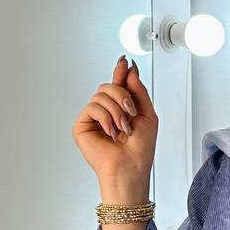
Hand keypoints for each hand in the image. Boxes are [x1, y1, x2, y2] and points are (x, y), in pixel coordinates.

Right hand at [72, 55, 157, 187]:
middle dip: (123, 97)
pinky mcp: (82, 126)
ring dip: (117, 111)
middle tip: (130, 113)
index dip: (120, 72)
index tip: (124, 62)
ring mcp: (93, 119)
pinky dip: (105, 118)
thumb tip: (130, 70)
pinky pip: (92, 106)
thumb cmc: (140, 149)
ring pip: (101, 95)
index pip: (118, 85)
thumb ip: (138, 90)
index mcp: (121, 109)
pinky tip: (111, 132)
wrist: (131, 167)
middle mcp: (106, 112)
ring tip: (123, 128)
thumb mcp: (147, 114)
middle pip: (108, 86)